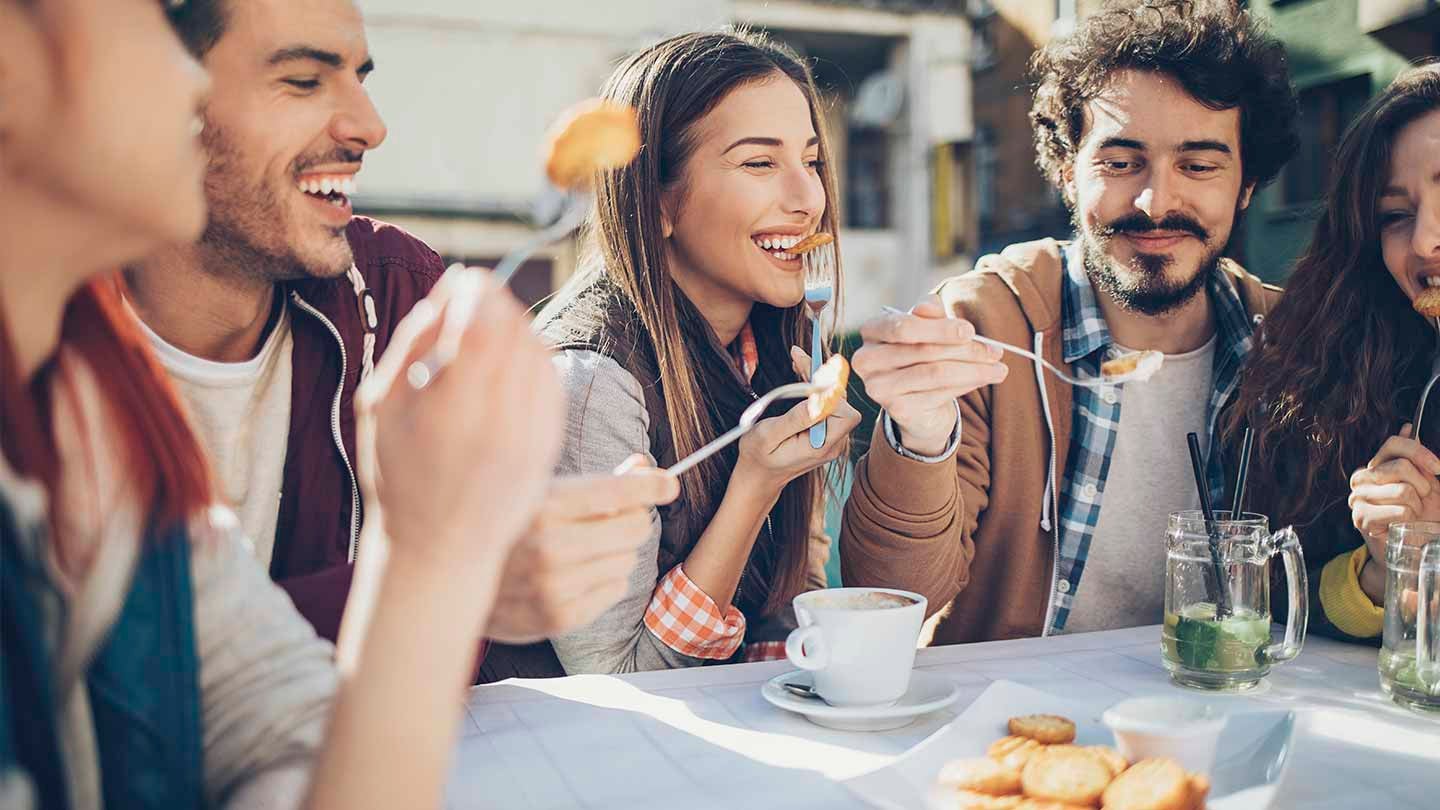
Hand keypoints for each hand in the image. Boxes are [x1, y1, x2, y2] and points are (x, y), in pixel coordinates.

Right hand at [356, 268, 563, 575]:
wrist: (442, 547)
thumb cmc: (400, 474)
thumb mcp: (382, 406)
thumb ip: (414, 342)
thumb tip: (451, 289)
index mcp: (453, 412)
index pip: (485, 325)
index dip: (479, 292)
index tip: (467, 282)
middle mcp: (501, 423)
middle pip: (516, 332)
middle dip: (496, 306)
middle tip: (474, 305)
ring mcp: (532, 436)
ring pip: (538, 352)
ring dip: (516, 330)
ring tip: (485, 339)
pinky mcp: (550, 444)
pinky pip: (551, 380)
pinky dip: (532, 360)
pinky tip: (507, 367)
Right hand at [487, 457, 679, 643]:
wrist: (452, 579)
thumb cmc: (505, 527)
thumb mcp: (540, 491)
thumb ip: (593, 482)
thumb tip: (643, 466)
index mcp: (544, 505)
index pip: (619, 492)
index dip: (651, 485)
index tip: (667, 484)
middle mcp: (550, 547)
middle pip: (635, 528)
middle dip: (631, 519)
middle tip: (613, 519)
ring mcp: (555, 586)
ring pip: (628, 560)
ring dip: (615, 552)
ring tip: (582, 550)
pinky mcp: (559, 617)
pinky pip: (616, 590)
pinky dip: (605, 580)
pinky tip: (576, 575)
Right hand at [732, 349, 860, 496]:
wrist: (759, 475)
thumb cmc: (758, 456)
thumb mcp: (768, 436)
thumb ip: (795, 419)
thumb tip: (819, 399)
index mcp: (821, 446)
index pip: (845, 413)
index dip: (829, 392)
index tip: (806, 374)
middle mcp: (834, 442)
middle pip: (841, 401)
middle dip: (821, 377)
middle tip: (797, 356)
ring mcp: (832, 437)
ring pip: (835, 399)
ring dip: (817, 378)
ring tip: (797, 360)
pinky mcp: (826, 430)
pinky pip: (827, 403)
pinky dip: (815, 387)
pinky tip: (801, 372)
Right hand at [851, 297, 1006, 456]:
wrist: (916, 399)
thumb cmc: (922, 354)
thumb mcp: (928, 329)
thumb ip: (930, 315)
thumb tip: (930, 305)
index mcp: (872, 330)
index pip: (903, 327)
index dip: (938, 328)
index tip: (970, 331)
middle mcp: (867, 360)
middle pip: (923, 351)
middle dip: (966, 350)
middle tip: (996, 351)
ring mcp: (879, 387)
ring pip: (935, 374)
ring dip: (974, 370)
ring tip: (999, 368)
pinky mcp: (897, 409)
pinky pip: (939, 394)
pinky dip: (966, 385)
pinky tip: (982, 379)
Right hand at [1349, 424, 1439, 599]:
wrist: (1410, 548)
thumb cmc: (1419, 515)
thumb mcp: (1424, 482)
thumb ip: (1413, 456)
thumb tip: (1406, 427)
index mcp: (1376, 465)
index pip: (1393, 444)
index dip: (1419, 452)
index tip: (1437, 468)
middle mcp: (1363, 477)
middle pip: (1401, 467)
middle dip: (1423, 485)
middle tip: (1422, 499)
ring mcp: (1359, 498)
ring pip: (1403, 490)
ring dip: (1417, 505)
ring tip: (1412, 514)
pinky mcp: (1361, 518)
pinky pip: (1399, 511)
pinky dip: (1409, 519)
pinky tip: (1403, 525)